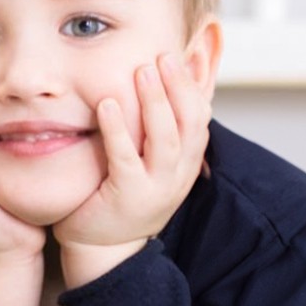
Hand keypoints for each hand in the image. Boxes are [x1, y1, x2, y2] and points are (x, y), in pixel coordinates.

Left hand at [53, 54, 210, 283]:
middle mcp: (178, 174)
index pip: (201, 117)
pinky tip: (106, 105)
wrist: (104, 250)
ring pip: (166, 138)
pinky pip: (127, 158)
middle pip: (189, 122)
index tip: (180, 56)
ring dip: (155, 102)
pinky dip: (118, 129)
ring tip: (142, 72)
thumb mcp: (151, 161)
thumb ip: (159, 129)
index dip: (193, 85)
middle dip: (178, 86)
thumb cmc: (122, 196)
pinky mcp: (128, 196)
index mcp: (186, 162)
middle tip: (162, 56)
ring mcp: (157, 187)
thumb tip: (165, 85)